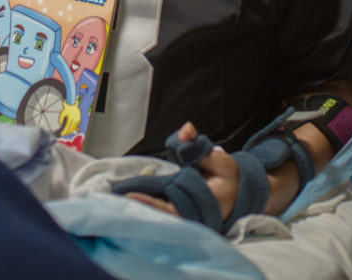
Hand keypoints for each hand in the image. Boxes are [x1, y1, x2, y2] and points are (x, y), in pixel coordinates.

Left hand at [125, 122, 239, 221]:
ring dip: (138, 210)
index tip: (131, 195)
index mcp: (203, 203)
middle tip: (114, 199)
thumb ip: (199, 147)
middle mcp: (192, 217)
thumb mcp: (220, 159)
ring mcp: (185, 221)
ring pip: (158, 219)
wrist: (237, 195)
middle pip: (160, 217)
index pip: (172, 206)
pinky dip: (145, 209)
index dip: (151, 202)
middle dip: (138, 207)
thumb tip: (185, 130)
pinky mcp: (179, 219)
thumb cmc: (228, 178)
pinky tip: (126, 201)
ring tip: (115, 201)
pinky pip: (160, 216)